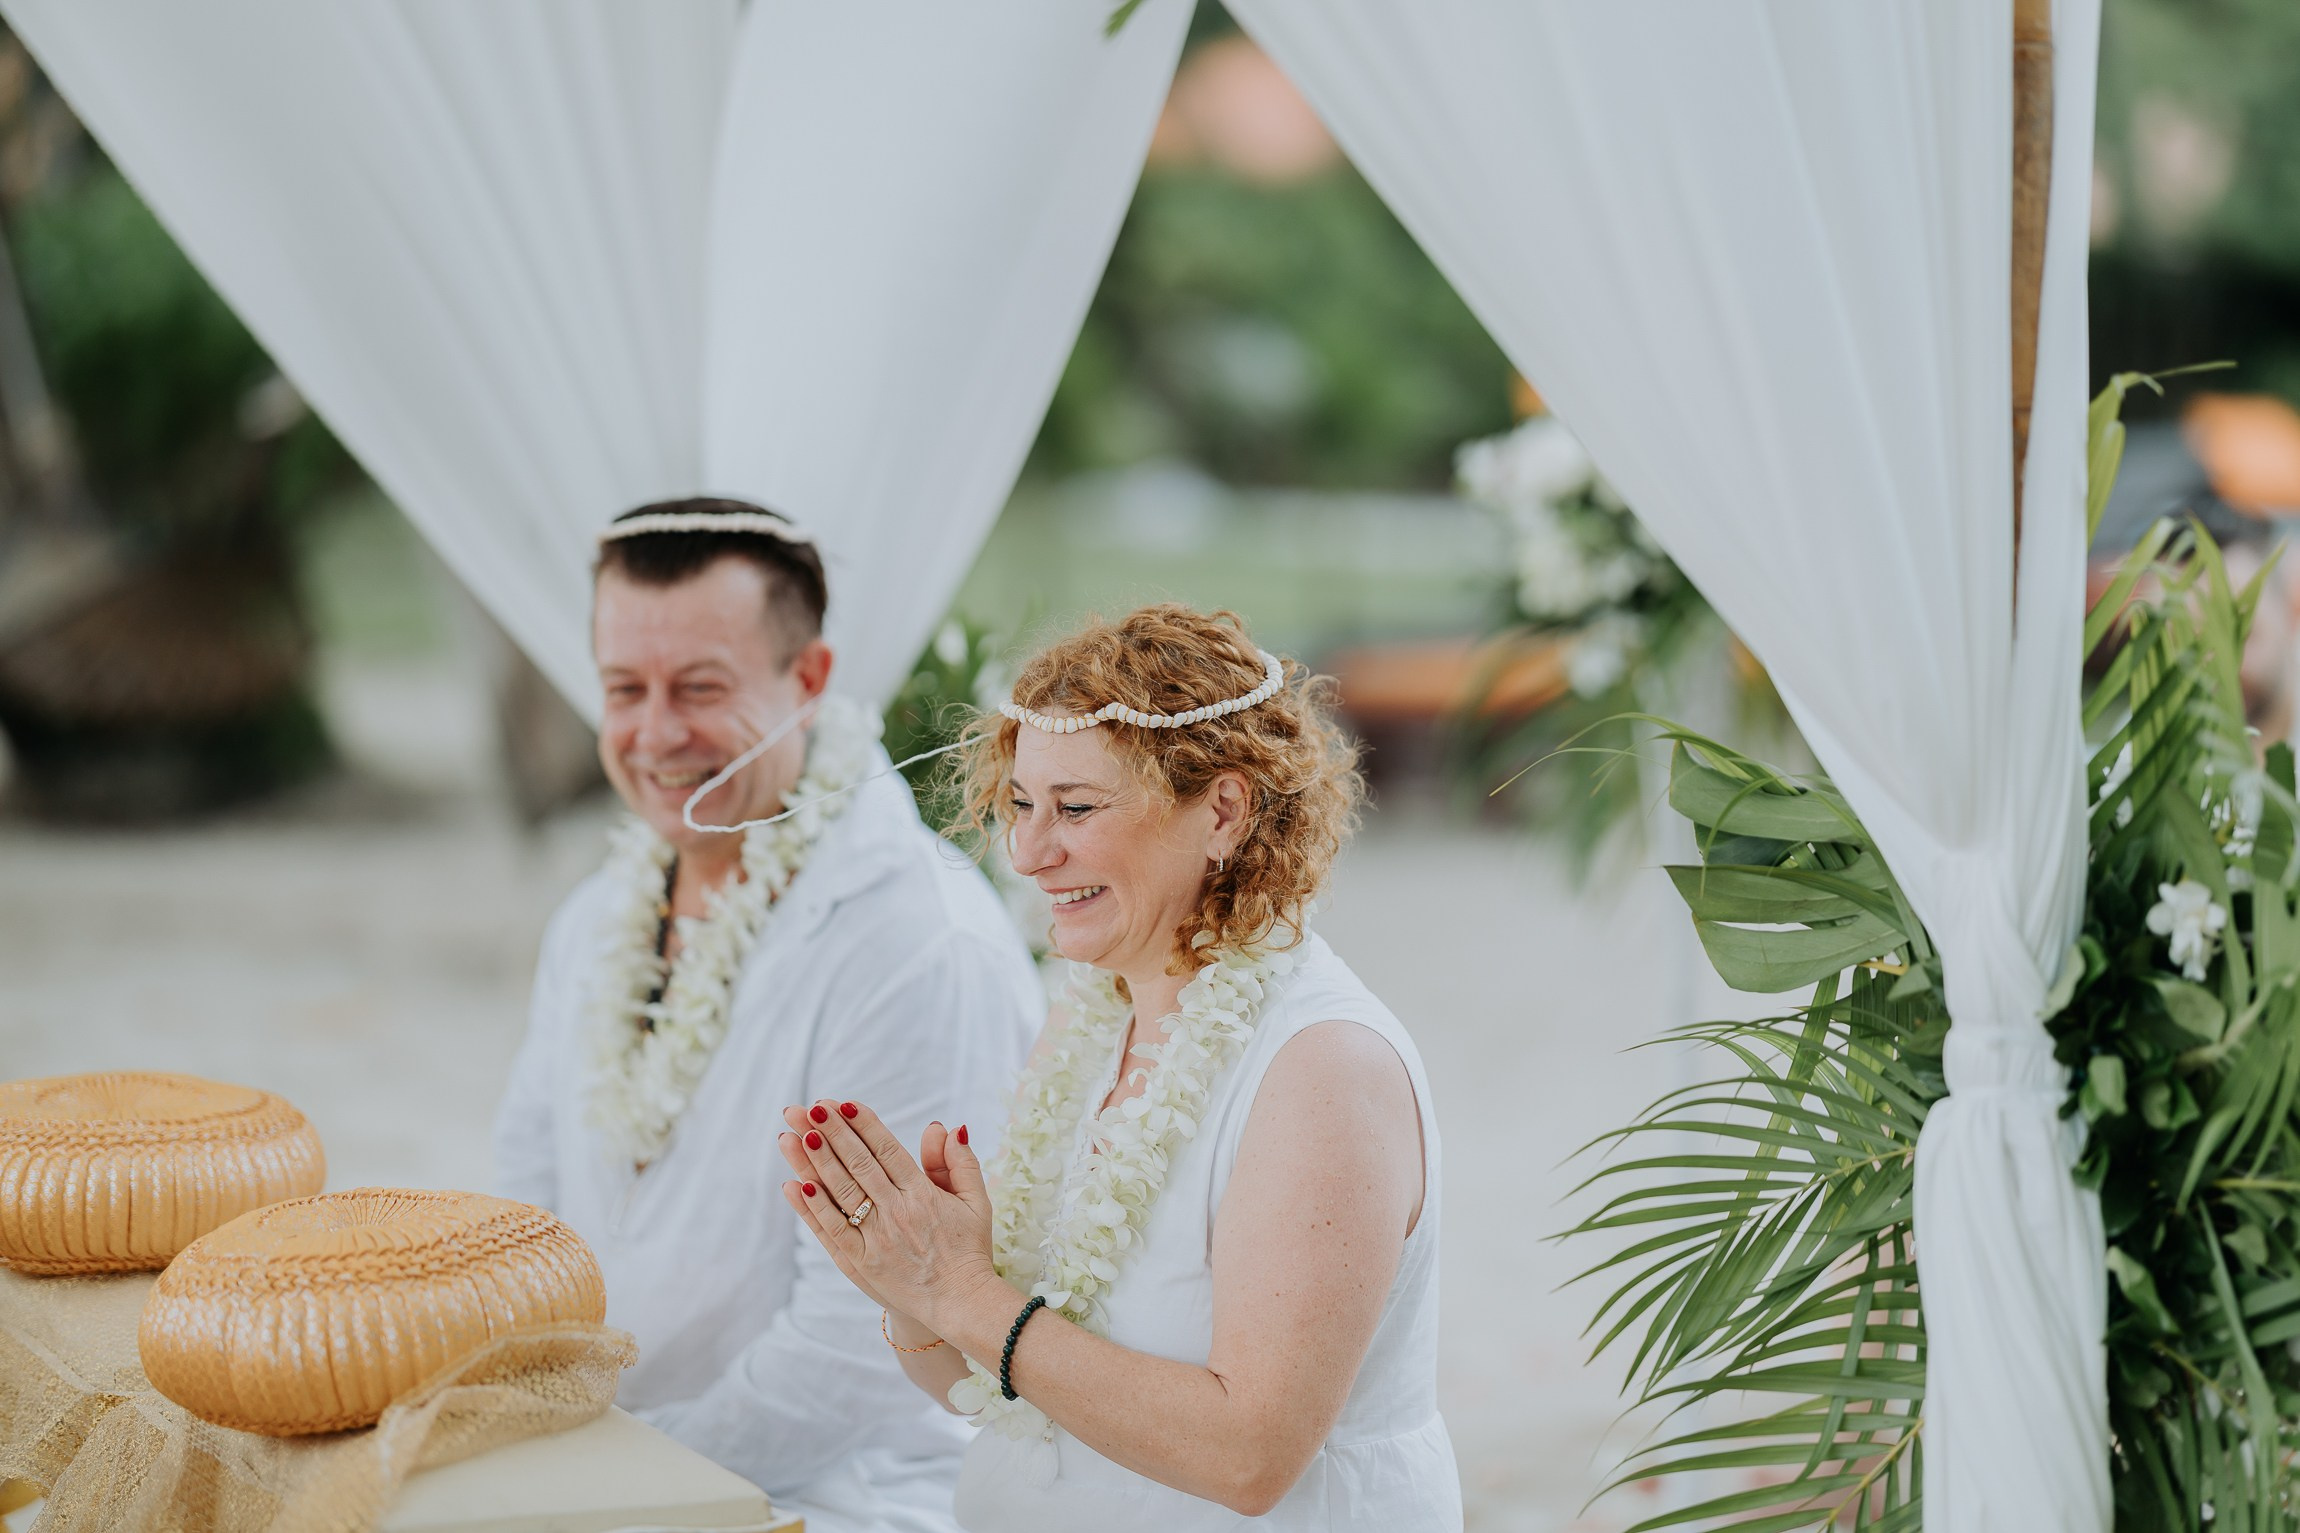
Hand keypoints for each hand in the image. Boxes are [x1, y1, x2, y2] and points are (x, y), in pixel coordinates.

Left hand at [777, 1099, 1002, 1332]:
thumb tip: (945, 1127)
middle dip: (830, 1133)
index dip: (863, 1125)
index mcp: (924, 1195)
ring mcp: (876, 1240)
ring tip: (792, 1135)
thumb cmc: (968, 1250)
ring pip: (840, 1194)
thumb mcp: (976, 1202)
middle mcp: (897, 1214)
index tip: (842, 1103)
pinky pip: (832, 1231)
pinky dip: (812, 1208)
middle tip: (806, 1108)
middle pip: (857, 1165)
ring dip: (813, 1162)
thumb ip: (960, 1163)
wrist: (960, 1303)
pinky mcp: (860, 1264)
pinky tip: (795, 1185)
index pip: (887, 1151)